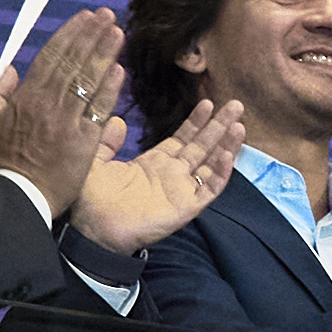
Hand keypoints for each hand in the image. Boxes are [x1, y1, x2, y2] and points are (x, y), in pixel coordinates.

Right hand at [0, 8, 132, 217]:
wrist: (19, 198)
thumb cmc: (4, 163)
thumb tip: (10, 69)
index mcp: (24, 97)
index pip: (51, 57)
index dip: (69, 34)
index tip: (84, 17)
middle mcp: (47, 104)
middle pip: (73, 62)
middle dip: (91, 35)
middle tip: (107, 15)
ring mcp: (67, 121)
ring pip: (88, 80)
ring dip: (104, 53)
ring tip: (117, 32)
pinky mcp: (85, 141)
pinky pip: (99, 109)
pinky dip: (109, 88)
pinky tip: (120, 69)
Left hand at [70, 96, 246, 255]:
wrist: (94, 229)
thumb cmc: (92, 200)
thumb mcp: (95, 162)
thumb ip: (107, 141)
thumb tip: (117, 120)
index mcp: (154, 163)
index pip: (182, 138)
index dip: (196, 121)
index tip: (208, 102)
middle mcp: (172, 174)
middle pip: (202, 146)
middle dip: (219, 126)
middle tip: (236, 105)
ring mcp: (181, 190)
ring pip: (211, 164)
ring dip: (226, 145)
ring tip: (239, 125)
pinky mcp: (187, 207)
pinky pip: (209, 188)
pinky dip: (220, 172)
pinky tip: (228, 154)